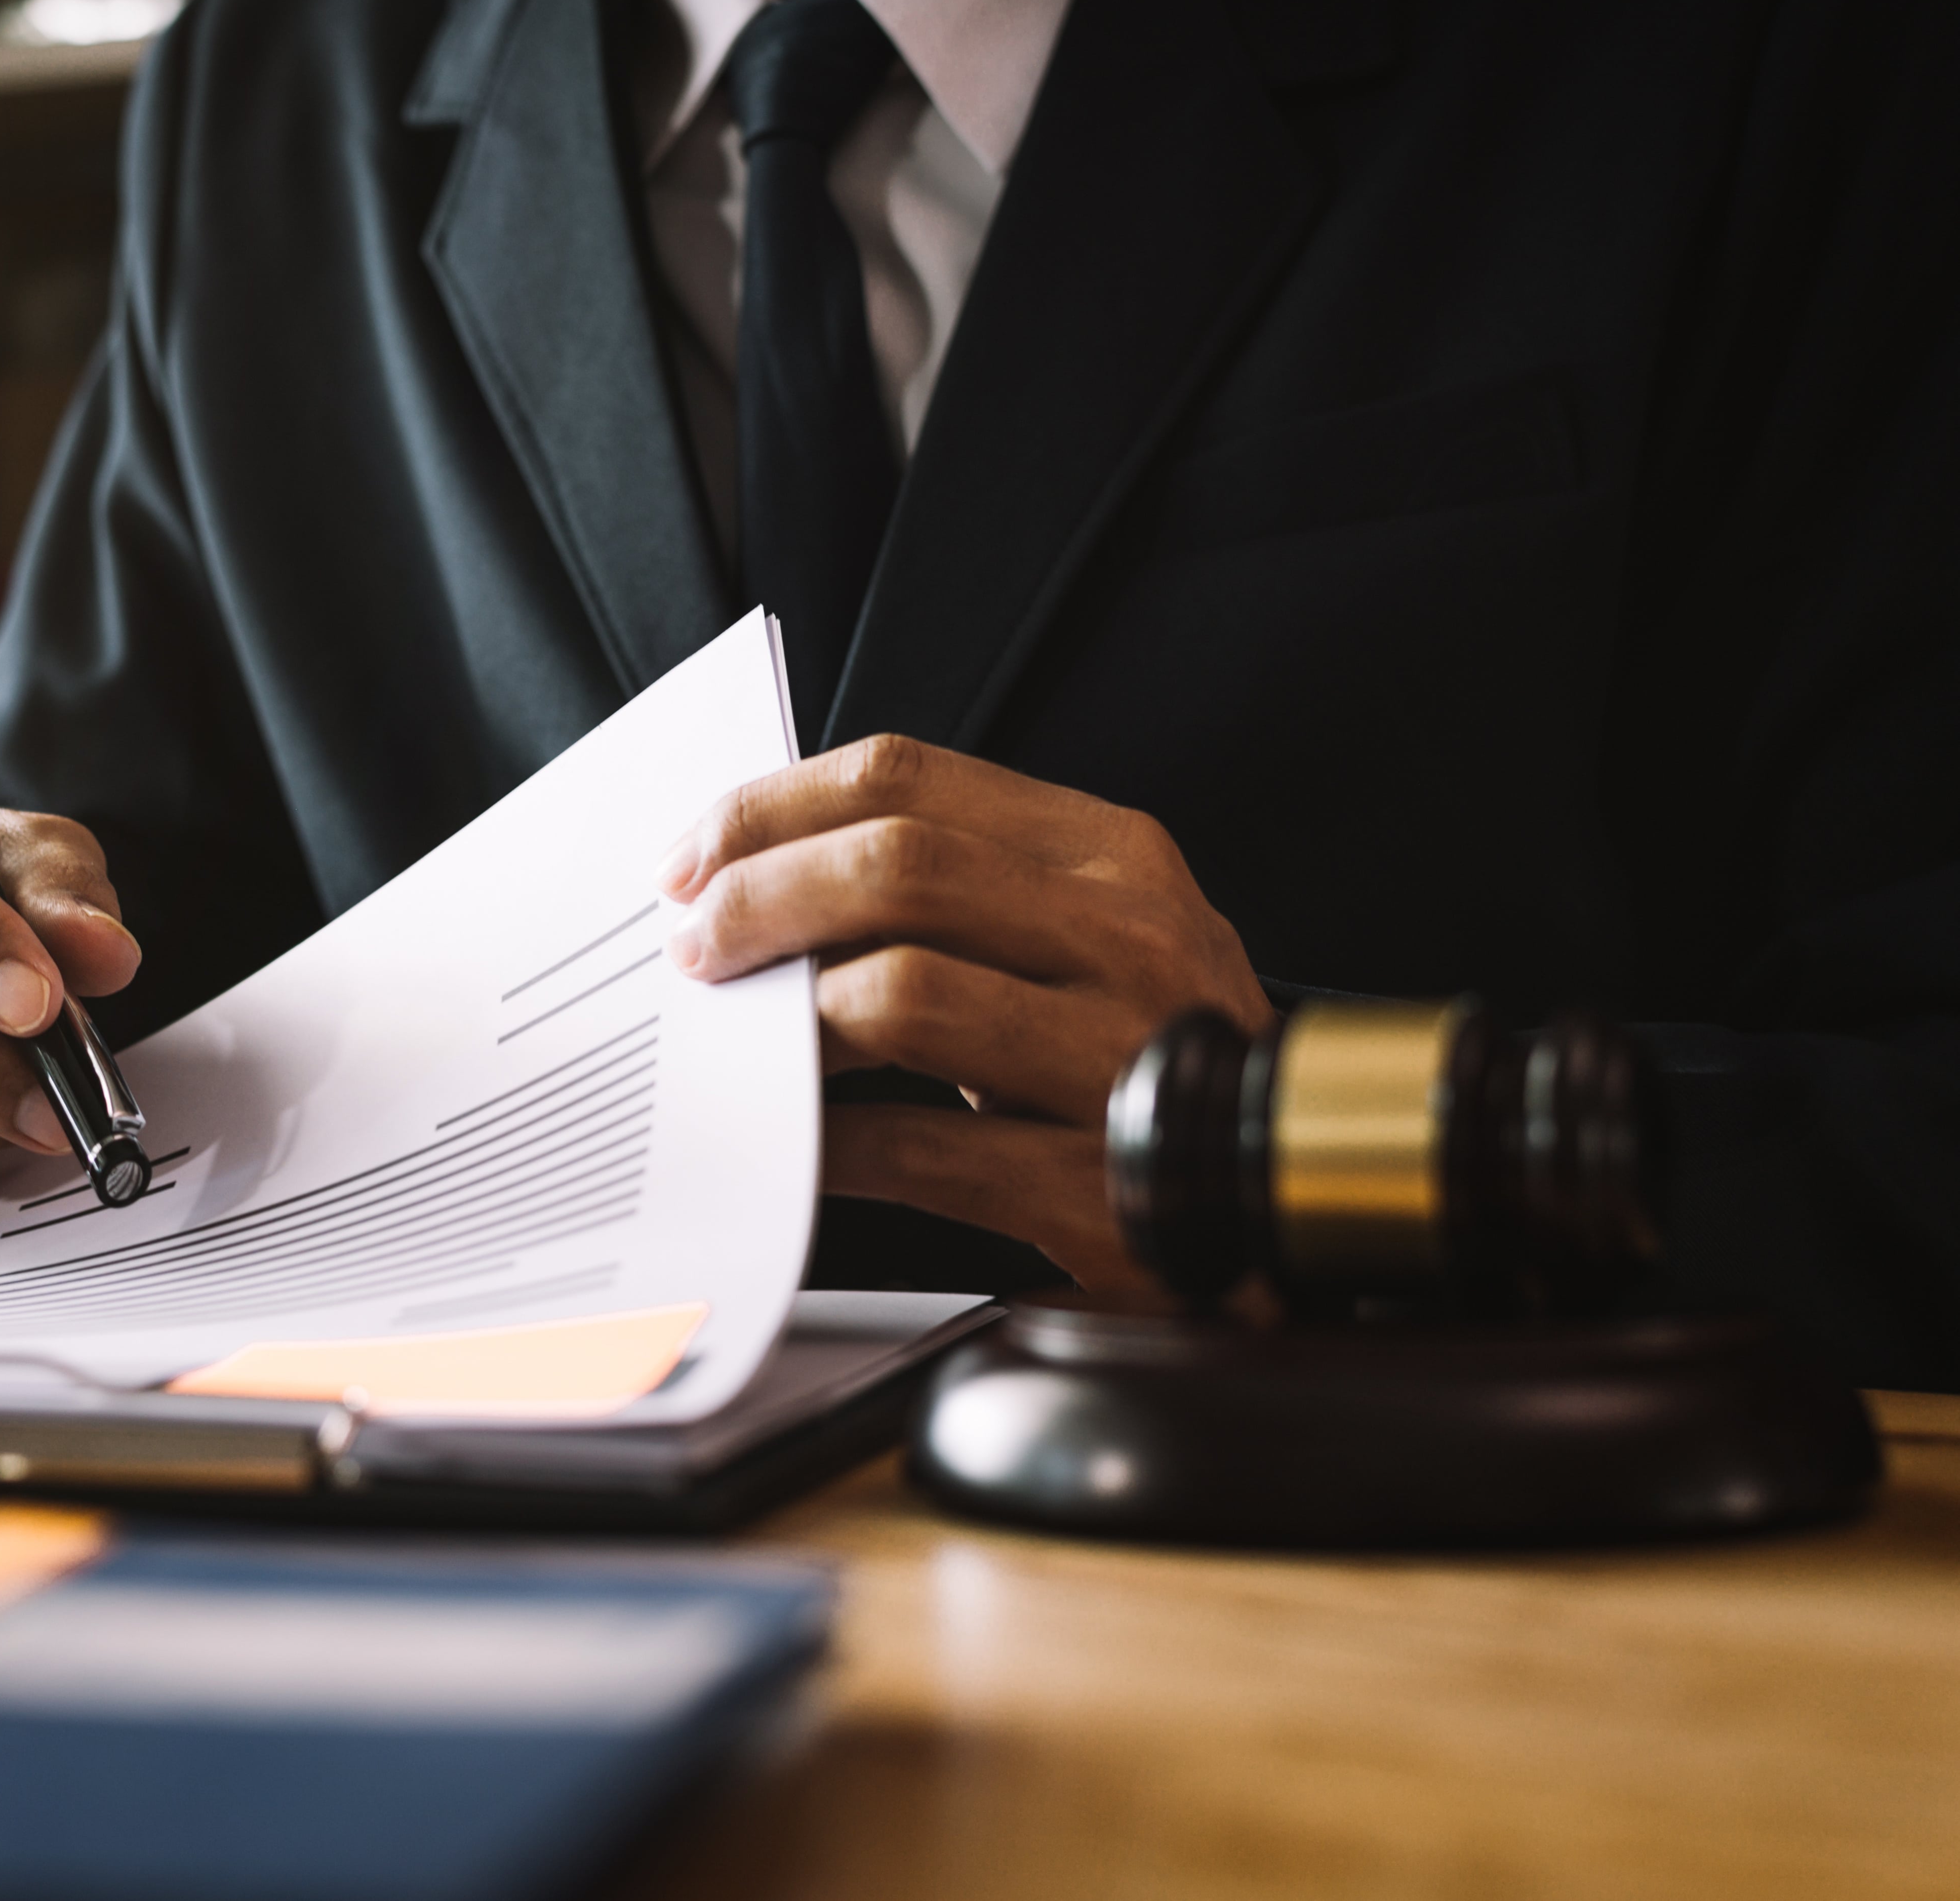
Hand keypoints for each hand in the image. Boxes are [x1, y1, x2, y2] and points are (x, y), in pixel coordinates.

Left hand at [656, 735, 1270, 1288]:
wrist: (1282, 1193)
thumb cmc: (1141, 1052)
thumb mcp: (1078, 936)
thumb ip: (953, 891)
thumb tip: (761, 880)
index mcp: (1113, 859)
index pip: (908, 781)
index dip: (773, 811)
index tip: (694, 858)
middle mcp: (1130, 940)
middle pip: (896, 869)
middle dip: (758, 899)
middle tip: (693, 944)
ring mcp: (1119, 1060)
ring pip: (899, 995)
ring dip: (786, 1017)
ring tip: (738, 1039)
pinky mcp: (1095, 1183)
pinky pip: (916, 1148)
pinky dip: (828, 1143)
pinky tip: (794, 1143)